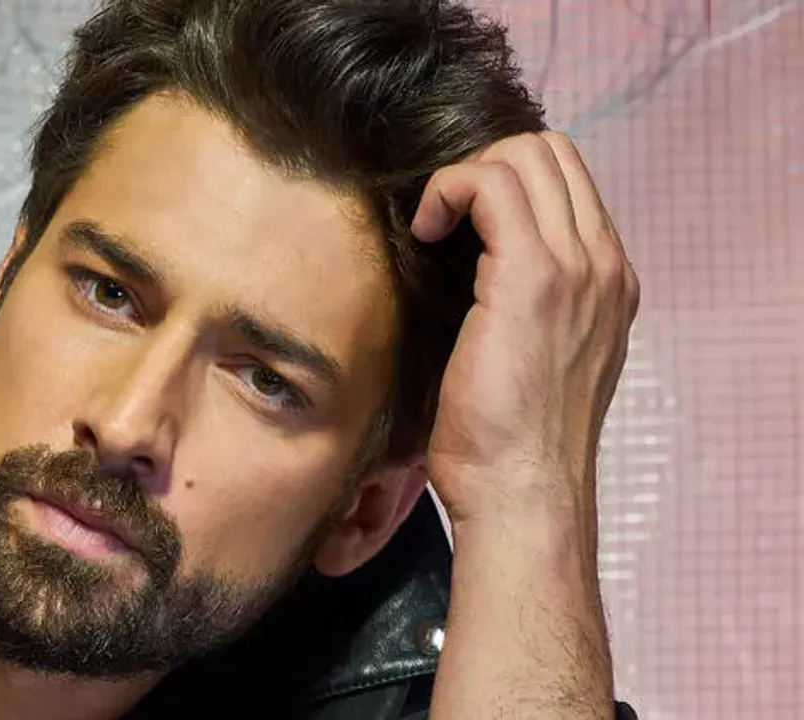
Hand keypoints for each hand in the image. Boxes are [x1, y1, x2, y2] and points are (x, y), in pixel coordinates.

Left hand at [410, 131, 638, 526]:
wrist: (522, 494)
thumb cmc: (509, 444)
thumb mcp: (534, 361)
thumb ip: (527, 307)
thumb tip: (472, 269)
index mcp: (609, 284)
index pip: (569, 182)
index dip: (506, 178)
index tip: (458, 220)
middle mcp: (604, 267)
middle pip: (553, 153)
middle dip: (485, 164)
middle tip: (445, 216)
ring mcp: (577, 268)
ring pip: (527, 156)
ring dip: (465, 175)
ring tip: (433, 225)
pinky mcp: (531, 277)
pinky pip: (491, 184)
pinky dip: (449, 190)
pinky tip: (426, 232)